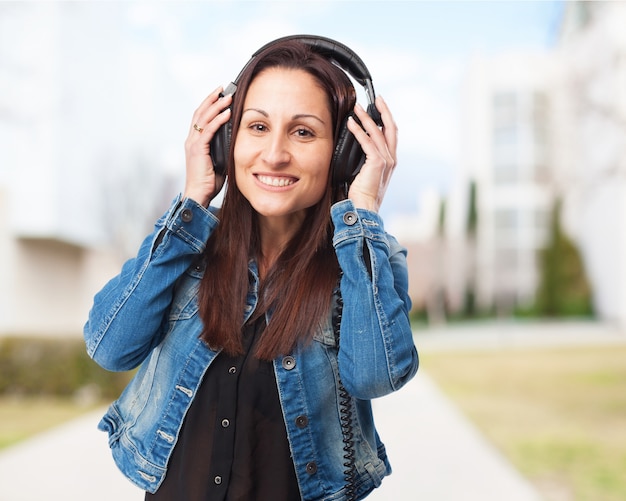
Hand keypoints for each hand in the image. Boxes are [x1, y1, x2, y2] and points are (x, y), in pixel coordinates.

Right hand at [183, 87, 231, 206]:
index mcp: (195, 142)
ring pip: (204, 118)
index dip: (209, 104)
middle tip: (223, 88)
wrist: (199, 195)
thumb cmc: (209, 182)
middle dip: (212, 99)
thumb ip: (224, 151)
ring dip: (216, 105)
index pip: (200, 117)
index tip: (219, 95)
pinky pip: (209, 130)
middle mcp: (191, 140)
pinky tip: (227, 113)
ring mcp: (193, 144)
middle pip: (200, 112)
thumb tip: (236, 144)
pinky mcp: (198, 149)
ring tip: (227, 96)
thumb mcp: (219, 162)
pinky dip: (218, 120)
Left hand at [346, 96, 397, 212]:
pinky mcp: (377, 163)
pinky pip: (367, 141)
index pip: (391, 134)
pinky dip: (358, 130)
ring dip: (366, 117)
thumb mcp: (365, 172)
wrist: (365, 207)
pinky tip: (350, 123)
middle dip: (383, 111)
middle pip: (390, 128)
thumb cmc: (362, 194)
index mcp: (390, 160)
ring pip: (377, 132)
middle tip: (376, 99)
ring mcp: (386, 160)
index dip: (387, 119)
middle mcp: (391, 158)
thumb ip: (365, 159)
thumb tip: (356, 145)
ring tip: (356, 108)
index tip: (379, 107)